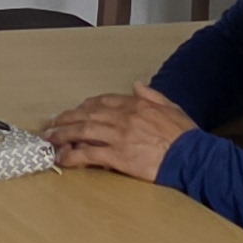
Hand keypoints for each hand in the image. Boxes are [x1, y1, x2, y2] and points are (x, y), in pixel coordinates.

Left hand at [45, 85, 196, 178]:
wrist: (192, 156)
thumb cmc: (185, 135)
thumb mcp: (171, 107)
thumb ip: (152, 95)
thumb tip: (137, 85)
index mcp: (136, 104)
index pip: (103, 101)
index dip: (85, 106)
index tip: (75, 110)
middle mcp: (124, 117)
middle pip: (87, 114)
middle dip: (67, 118)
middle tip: (53, 124)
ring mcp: (119, 136)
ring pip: (83, 131)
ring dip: (63, 134)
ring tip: (50, 139)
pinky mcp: (118, 156)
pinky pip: (89, 154)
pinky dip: (73, 155)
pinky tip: (62, 158)